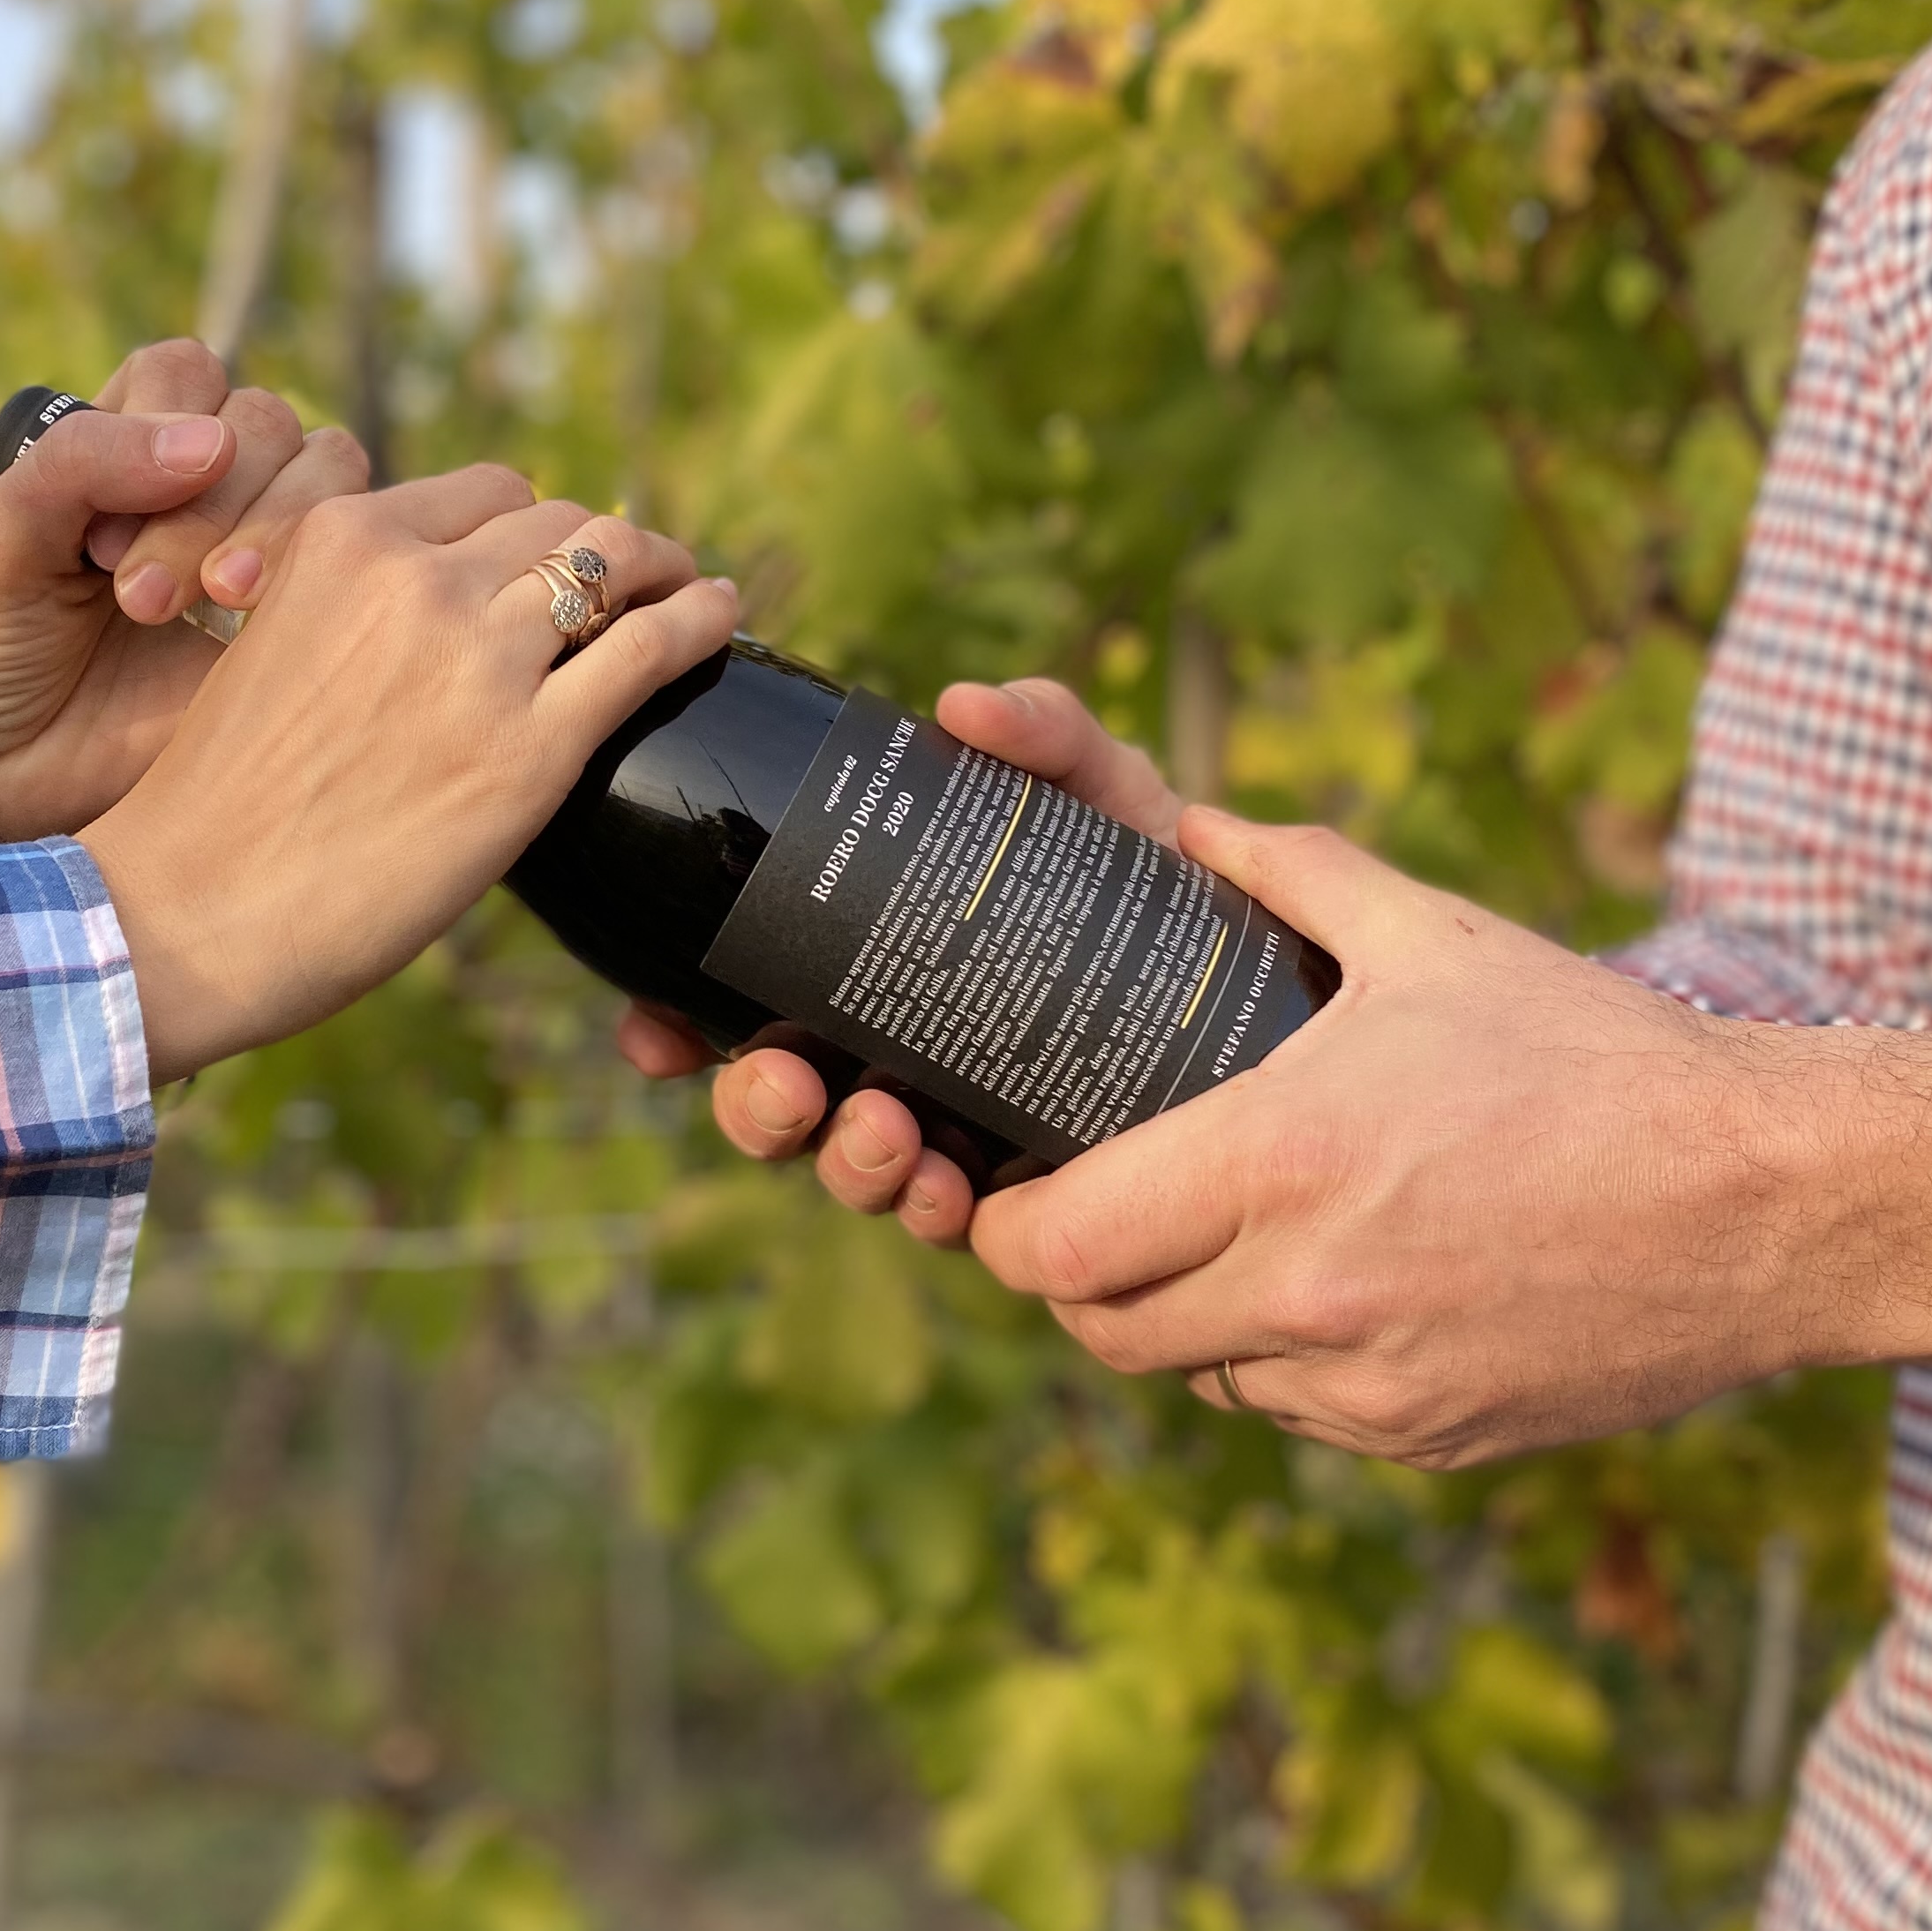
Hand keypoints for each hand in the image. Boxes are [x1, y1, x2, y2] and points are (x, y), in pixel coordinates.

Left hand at [0, 337, 366, 848]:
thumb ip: (83, 463)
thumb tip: (213, 440)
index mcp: (125, 441)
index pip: (190, 376)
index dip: (162, 430)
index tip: (99, 532)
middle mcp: (201, 485)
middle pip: (268, 424)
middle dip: (212, 502)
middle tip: (137, 596)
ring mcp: (256, 551)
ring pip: (329, 476)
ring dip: (275, 527)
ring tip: (206, 606)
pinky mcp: (294, 623)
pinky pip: (354, 568)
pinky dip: (319, 581)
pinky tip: (250, 635)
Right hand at [82, 471, 740, 1079]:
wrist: (187, 910)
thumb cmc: (224, 807)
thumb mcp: (274, 647)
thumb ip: (357, 610)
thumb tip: (459, 616)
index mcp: (343, 540)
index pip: (488, 492)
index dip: (538, 525)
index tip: (561, 557)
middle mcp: (414, 578)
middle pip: (559, 522)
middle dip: (605, 548)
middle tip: (640, 580)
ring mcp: (478, 660)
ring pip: (615, 564)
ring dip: (666, 570)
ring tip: (692, 589)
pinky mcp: (530, 750)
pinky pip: (649, 649)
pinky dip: (701, 619)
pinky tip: (724, 616)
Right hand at [617, 677, 1186, 1251]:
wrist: (1276, 968)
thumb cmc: (1158, 869)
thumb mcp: (1098, 787)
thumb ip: (1043, 731)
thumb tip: (963, 705)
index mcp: (872, 964)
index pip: (746, 1006)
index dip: (679, 1028)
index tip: (655, 1032)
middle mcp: (895, 1055)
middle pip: (780, 1103)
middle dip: (758, 1109)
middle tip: (791, 1084)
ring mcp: (957, 1129)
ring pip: (854, 1169)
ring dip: (845, 1163)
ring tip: (884, 1135)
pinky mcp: (1032, 1189)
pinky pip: (958, 1225)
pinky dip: (938, 1213)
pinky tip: (951, 1193)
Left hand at [963, 810, 1886, 1468]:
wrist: (1767, 1199)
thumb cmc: (1595, 1057)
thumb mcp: (1435, 939)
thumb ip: (1293, 871)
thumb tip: (1194, 826)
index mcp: (1278, 1164)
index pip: (1056, 1247)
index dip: (1006, 1228)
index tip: (1007, 1192)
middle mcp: (1304, 1292)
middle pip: (1101, 1330)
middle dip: (1075, 1279)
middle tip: (1091, 1219)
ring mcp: (1366, 1382)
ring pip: (1196, 1377)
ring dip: (1180, 1321)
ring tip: (1213, 1243)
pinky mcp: (1425, 1435)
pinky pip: (1296, 1413)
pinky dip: (1279, 1362)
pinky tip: (1324, 1288)